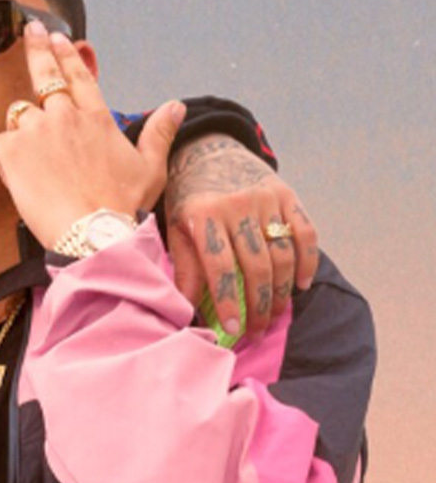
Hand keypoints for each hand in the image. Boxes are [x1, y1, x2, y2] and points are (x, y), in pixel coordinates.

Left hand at [0, 23, 184, 247]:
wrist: (92, 233)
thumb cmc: (121, 206)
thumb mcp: (151, 168)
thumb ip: (159, 132)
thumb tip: (176, 106)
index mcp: (96, 118)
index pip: (78, 76)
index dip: (67, 55)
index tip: (58, 38)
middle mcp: (65, 116)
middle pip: (45, 75)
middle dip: (37, 49)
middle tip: (30, 31)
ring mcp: (36, 130)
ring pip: (19, 115)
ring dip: (23, 130)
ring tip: (35, 161)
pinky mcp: (11, 149)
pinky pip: (1, 143)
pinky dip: (6, 157)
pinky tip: (21, 177)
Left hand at [164, 134, 319, 337]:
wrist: (207, 151)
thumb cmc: (188, 197)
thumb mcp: (175, 227)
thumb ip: (184, 266)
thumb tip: (185, 310)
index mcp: (203, 214)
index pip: (219, 266)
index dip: (228, 300)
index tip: (233, 328)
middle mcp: (237, 205)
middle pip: (256, 265)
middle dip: (259, 305)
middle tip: (257, 331)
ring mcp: (265, 198)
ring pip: (282, 254)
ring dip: (281, 291)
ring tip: (274, 315)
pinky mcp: (286, 194)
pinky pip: (305, 233)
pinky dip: (307, 261)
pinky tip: (301, 285)